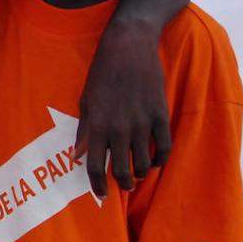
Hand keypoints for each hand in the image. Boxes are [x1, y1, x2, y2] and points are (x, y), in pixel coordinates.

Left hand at [75, 17, 171, 198]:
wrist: (129, 46)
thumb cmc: (101, 73)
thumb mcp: (85, 101)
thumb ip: (84, 130)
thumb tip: (78, 156)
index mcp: (97, 125)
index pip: (95, 166)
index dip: (96, 185)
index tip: (100, 194)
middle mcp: (119, 128)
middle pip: (122, 170)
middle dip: (122, 183)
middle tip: (122, 186)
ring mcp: (142, 122)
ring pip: (144, 162)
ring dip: (141, 174)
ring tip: (138, 175)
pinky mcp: (160, 114)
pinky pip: (164, 146)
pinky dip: (160, 159)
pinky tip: (155, 161)